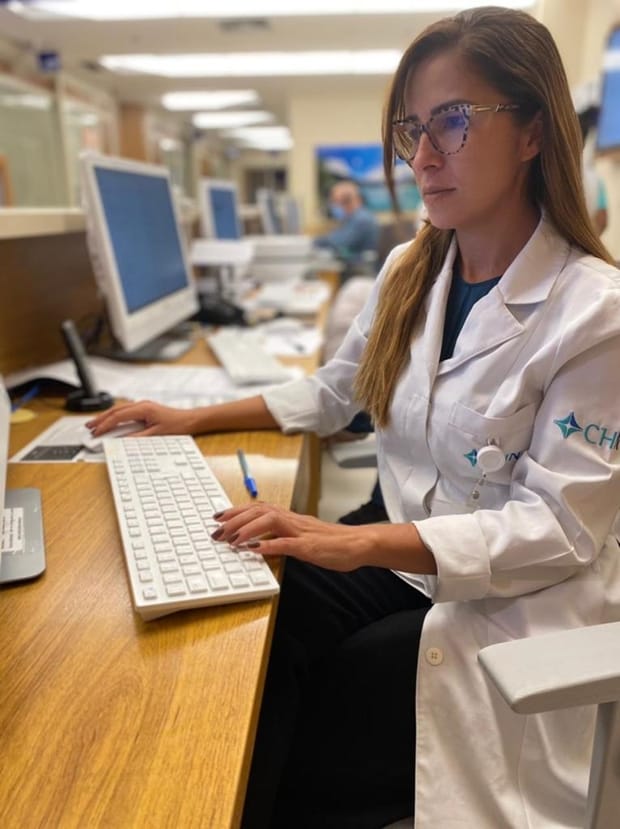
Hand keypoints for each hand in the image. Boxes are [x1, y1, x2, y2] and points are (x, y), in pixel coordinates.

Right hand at [86, 400, 195, 436]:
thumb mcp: (156, 435)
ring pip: (119, 410)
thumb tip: (122, 441)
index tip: (97, 433)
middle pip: (115, 411)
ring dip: (107, 417)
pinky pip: (125, 412)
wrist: (190, 420)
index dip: (105, 425)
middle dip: (101, 419)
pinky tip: (110, 423)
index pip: (118, 416)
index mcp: (144, 408)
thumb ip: (138, 438)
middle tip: (89, 427)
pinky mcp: (145, 410)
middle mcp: (142, 405)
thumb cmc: (177, 425)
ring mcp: (143, 406)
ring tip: (95, 425)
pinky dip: (115, 417)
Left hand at [212, 502, 367, 571]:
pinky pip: (286, 543)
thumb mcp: (302, 538)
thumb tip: (260, 542)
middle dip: (235, 519)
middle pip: (260, 511)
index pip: (259, 508)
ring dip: (247, 529)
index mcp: (290, 518)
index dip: (237, 511)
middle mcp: (293, 521)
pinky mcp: (310, 547)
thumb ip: (282, 537)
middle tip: (216, 530)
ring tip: (231, 539)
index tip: (218, 517)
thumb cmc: (332, 543)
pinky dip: (268, 545)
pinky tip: (254, 550)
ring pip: (270, 522)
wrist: (359, 544)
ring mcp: (301, 533)